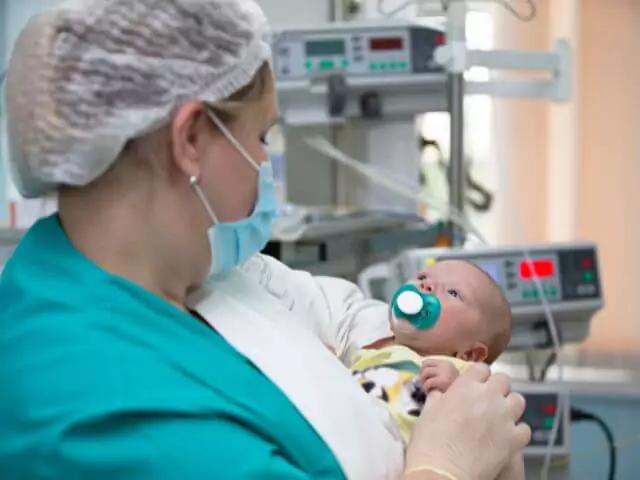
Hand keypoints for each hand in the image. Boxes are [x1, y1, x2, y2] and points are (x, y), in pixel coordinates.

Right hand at [405, 364, 530, 479]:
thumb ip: (438, 398)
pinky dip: (516, 432)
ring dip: (510, 407)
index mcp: (465, 386)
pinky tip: (506, 439)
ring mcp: (504, 417)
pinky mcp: (514, 439)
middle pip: (503, 380)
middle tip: (487, 402)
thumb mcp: (427, 412)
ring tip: (500, 418)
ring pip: (518, 401)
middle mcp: (488, 396)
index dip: (478, 377)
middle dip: (496, 389)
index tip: (474, 386)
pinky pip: (524, 429)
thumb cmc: (429, 442)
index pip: (481, 368)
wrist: (443, 471)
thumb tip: (440, 394)